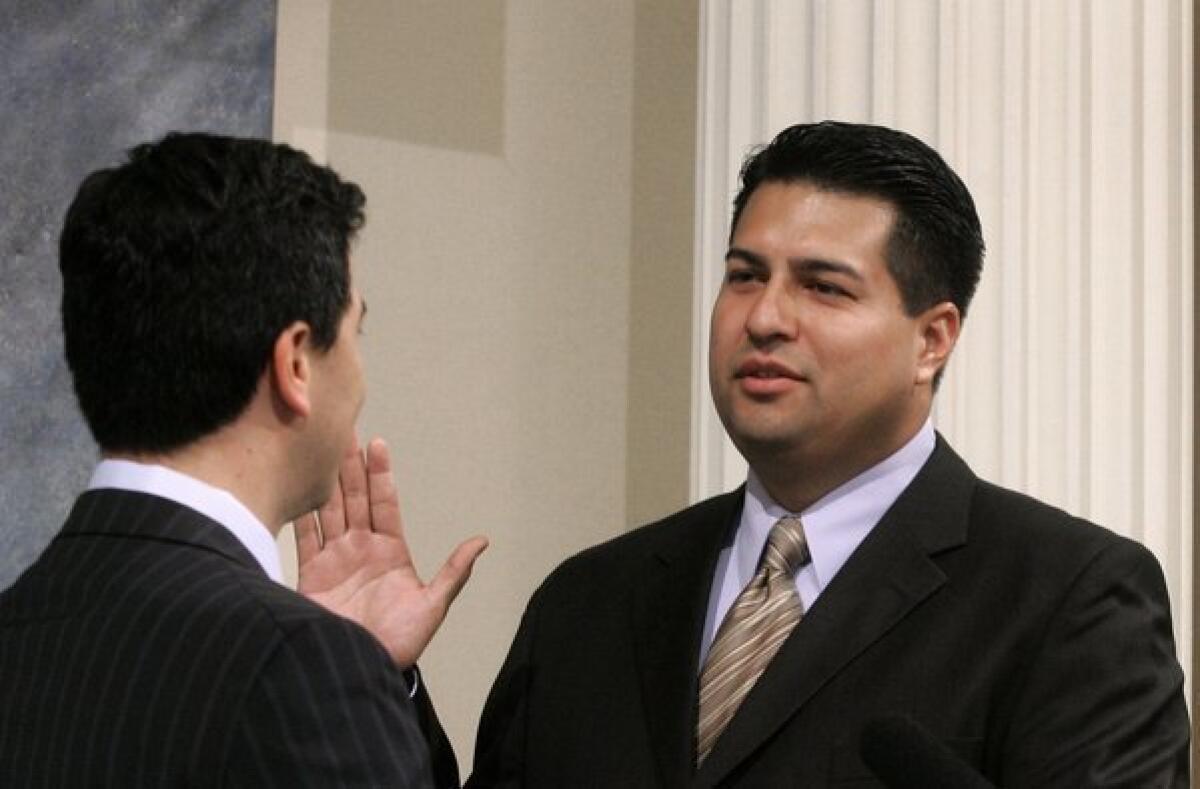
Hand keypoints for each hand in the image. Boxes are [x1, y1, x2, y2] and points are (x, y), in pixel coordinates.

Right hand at [295, 436, 487, 665]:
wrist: (359, 671)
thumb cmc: (399, 644)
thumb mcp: (432, 606)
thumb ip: (453, 572)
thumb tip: (482, 541)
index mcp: (390, 551)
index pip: (384, 503)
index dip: (380, 474)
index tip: (378, 443)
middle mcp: (360, 548)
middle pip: (353, 498)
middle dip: (349, 465)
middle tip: (343, 429)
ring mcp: (334, 559)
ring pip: (328, 509)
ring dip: (324, 480)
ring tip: (317, 447)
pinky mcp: (310, 575)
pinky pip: (304, 537)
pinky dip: (300, 512)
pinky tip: (295, 486)